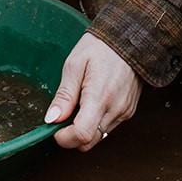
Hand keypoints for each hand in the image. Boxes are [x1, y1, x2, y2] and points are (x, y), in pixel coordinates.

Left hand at [44, 33, 140, 150]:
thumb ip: (64, 95)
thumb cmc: (101, 47)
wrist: (130, 38)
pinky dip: (96, 123)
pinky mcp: (128, 111)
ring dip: (84, 129)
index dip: (64, 138)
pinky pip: (108, 127)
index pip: (82, 135)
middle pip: (89, 142)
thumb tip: (52, 119)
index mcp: (100, 96)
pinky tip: (92, 104)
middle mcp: (115, 108)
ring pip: (98, 137)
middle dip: (72, 137)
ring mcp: (124, 111)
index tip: (55, 128)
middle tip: (64, 117)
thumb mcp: (74, 64)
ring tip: (79, 105)